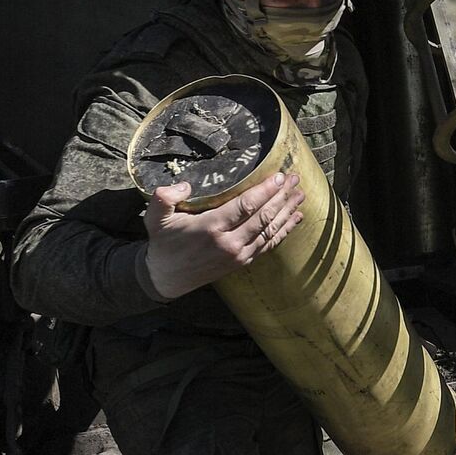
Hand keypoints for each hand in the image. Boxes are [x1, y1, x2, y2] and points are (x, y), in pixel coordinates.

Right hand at [140, 172, 305, 299]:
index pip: (245, 206)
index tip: (279, 176)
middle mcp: (229, 243)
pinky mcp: (243, 262)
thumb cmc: (163, 243)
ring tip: (300, 195)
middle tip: (295, 179)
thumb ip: (164, 197)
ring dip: (287, 211)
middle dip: (282, 196)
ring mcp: (238, 254)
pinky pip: (268, 244)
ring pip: (270, 230)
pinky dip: (284, 231)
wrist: (166, 278)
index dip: (265, 190)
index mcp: (210, 228)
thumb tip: (185, 185)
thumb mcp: (155, 218)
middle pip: (263, 216)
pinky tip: (295, 218)